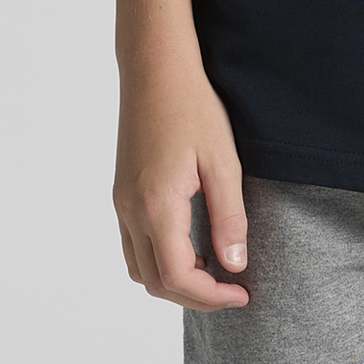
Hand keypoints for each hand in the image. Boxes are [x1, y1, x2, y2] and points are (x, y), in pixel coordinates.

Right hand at [113, 41, 251, 311]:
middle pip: (155, 282)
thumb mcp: (222, 160)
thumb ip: (228, 217)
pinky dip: (158, 259)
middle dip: (194, 296)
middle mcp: (131, 211)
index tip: (242, 293)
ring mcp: (121, 203)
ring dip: (173, 281)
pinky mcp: (121, 192)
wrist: (155, 67)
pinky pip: (133, 245)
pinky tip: (189, 244)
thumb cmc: (192, 106)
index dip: (211, 296)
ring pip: (139, 268)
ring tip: (212, 269)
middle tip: (231, 289)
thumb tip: (235, 265)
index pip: (179, 277)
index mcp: (157, 205)